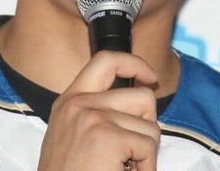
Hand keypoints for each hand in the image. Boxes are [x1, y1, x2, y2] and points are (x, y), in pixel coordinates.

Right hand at [38, 51, 160, 170]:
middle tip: (133, 151)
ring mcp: (92, 118)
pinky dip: (147, 168)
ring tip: (124, 168)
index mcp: (69, 101)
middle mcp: (78, 104)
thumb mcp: (73, 135)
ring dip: (147, 152)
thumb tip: (141, 95)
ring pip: (151, 125)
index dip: (135, 64)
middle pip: (142, 96)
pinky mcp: (106, 138)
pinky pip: (149, 147)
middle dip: (148, 126)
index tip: (150, 78)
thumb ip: (97, 112)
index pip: (106, 60)